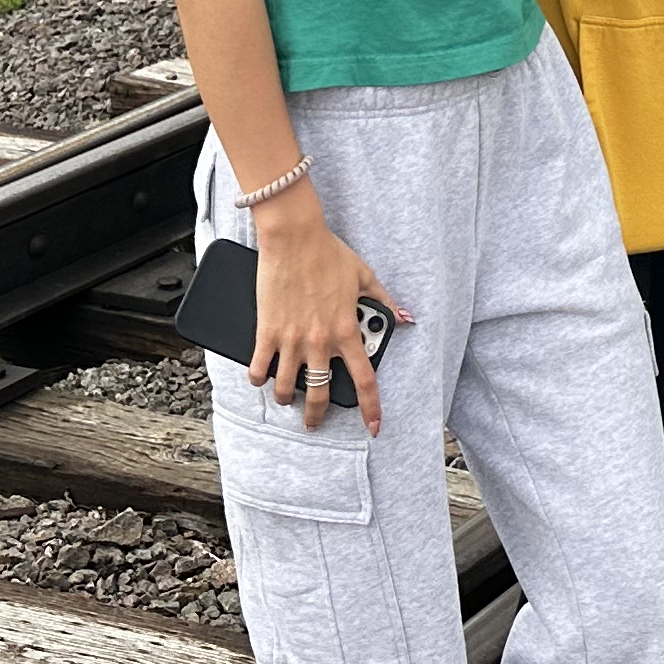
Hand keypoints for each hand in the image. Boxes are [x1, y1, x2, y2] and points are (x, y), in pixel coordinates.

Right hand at [249, 193, 408, 433]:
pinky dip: (259, 378)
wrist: (294, 237)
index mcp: (346, 330)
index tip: (373, 425)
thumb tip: (404, 318)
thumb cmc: (328, 253)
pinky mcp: (267, 331)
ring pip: (287, 387)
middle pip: (320, 393)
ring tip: (286, 398)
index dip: (370, 408)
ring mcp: (291, 339)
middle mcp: (320, 341)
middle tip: (314, 422)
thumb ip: (384, 301)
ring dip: (286, 398)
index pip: (364, 380)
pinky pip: (259, 368)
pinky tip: (262, 378)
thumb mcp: (364, 276)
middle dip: (317, 415)